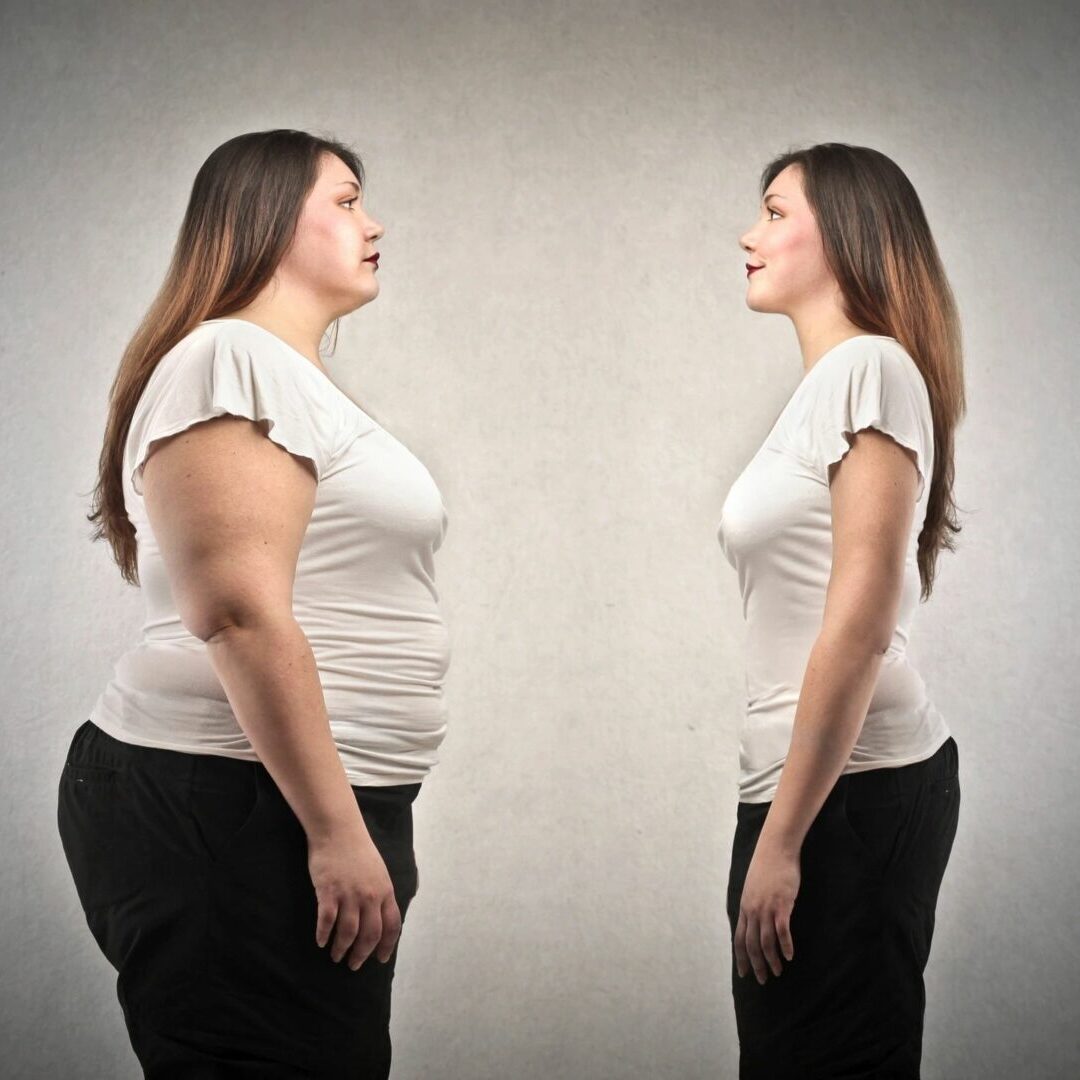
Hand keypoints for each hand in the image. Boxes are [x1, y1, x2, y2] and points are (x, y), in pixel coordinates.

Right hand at [307, 820, 400, 969]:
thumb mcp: (378, 871)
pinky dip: (324, 934)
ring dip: (342, 948)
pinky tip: (321, 941)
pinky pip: (326, 921)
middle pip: (370, 934)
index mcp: (385, 890)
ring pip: (348, 932)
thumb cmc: (358, 849)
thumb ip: (380, 893)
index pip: (392, 925)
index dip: (387, 945)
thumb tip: (380, 916)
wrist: (338, 830)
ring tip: (337, 956)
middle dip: (362, 954)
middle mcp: (370, 896)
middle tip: (354, 965)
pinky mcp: (328, 892)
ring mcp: (349, 894)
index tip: (381, 959)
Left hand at [733, 840, 800, 983]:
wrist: (775, 849)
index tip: (743, 973)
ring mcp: (767, 908)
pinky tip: (789, 956)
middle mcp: (753, 910)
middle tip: (762, 980)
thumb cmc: (767, 867)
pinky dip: (785, 946)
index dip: (741, 958)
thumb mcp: (753, 887)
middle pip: (751, 944)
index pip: (739, 939)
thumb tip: (753, 917)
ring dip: (771, 960)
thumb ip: (752, 903)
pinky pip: (782, 931)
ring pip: (766, 942)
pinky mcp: (782, 905)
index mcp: (744, 907)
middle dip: (756, 965)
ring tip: (778, 972)